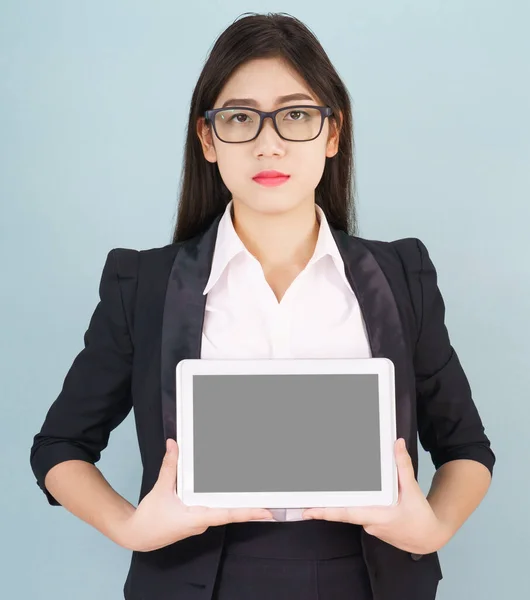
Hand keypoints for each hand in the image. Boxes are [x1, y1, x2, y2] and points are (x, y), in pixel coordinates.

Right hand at [119, 439, 273, 551]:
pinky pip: (214, 509)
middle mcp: (203, 521)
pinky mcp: (197, 519)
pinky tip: (232, 493)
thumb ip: (170, 466)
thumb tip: (173, 444)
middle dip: (250, 506)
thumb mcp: (160, 490)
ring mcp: (201, 521)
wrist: (138, 536)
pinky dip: (224, 501)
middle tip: (270, 499)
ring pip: (223, 510)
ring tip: (256, 493)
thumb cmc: (150, 518)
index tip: (267, 512)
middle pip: (230, 512)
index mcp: (197, 517)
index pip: (227, 514)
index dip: (248, 512)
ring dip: (238, 503)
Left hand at [302, 439, 451, 554]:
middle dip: (323, 506)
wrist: (427, 537)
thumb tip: (396, 443)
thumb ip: (402, 466)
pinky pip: (357, 513)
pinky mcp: (371, 525)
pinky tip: (346, 495)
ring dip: (337, 503)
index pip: (346, 514)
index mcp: (377, 516)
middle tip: (303, 499)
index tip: (307, 511)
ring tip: (319, 492)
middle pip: (342, 512)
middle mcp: (369, 523)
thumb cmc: (420, 516)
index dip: (325, 512)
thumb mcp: (413, 490)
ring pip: (349, 512)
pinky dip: (350, 504)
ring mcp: (369, 526)